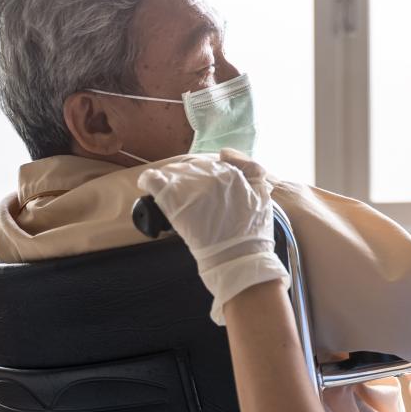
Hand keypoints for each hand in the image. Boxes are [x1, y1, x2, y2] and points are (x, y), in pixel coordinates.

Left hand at [138, 149, 287, 323]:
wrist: (238, 258)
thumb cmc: (252, 232)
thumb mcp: (263, 195)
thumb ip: (251, 169)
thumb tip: (224, 153)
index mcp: (231, 172)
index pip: (212, 163)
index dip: (207, 176)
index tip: (206, 190)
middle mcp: (210, 175)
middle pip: (191, 167)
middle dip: (189, 178)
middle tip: (189, 197)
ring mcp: (190, 187)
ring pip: (172, 171)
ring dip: (170, 180)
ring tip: (170, 193)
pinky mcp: (173, 201)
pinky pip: (153, 180)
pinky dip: (148, 180)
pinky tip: (147, 185)